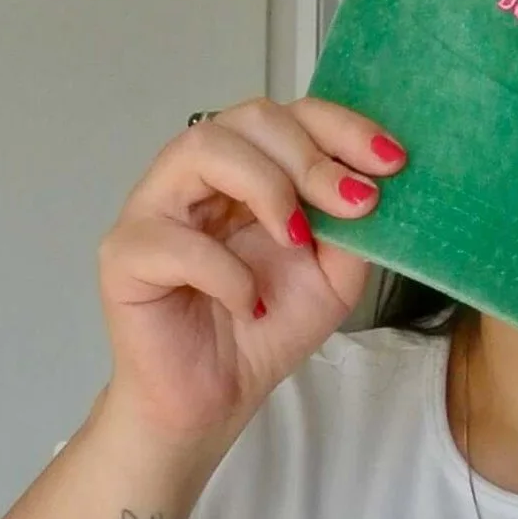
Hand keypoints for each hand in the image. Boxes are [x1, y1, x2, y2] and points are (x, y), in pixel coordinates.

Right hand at [96, 95, 403, 447]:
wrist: (215, 402)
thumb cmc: (263, 332)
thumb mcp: (333, 276)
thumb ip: (351, 226)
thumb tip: (374, 181)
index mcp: (243, 171)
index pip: (287, 116)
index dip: (341, 127)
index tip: (392, 161)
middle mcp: (195, 178)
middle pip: (247, 118)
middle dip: (311, 157)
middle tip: (355, 203)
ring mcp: (152, 209)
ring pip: (199, 148)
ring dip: (266, 188)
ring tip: (296, 240)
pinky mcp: (125, 256)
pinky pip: (176, 240)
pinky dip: (227, 272)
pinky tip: (248, 305)